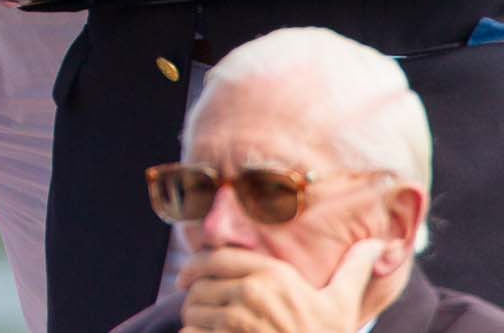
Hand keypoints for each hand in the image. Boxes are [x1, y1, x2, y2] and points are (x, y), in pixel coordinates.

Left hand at [177, 239, 382, 331]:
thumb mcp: (343, 303)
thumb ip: (354, 269)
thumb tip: (379, 242)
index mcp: (272, 275)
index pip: (215, 257)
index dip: (196, 265)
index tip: (188, 274)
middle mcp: (250, 294)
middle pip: (199, 284)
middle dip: (194, 293)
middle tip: (196, 302)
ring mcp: (237, 322)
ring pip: (193, 310)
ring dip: (192, 317)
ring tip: (203, 324)